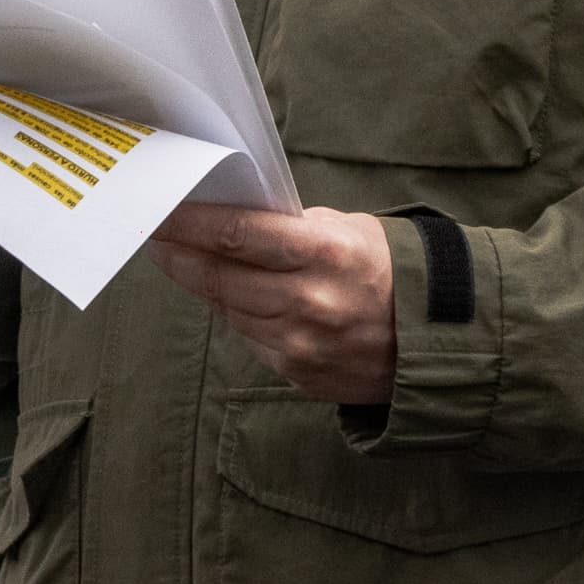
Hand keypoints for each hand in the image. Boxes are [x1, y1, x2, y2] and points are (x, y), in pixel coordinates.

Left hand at [149, 205, 400, 407]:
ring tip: (182, 259)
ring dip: (200, 282)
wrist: (431, 338)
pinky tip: (230, 295)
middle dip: (179, 253)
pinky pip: (250, 337)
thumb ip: (290, 227)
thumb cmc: (385, 269)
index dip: (190, 223)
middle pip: (219, 276)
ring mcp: (299, 343)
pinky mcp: (295, 372)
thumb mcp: (348, 229)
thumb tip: (231, 218)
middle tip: (153, 233)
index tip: (160, 210)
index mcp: (324, 253)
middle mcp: (308, 301)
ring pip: (228, 308)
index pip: (237, 235)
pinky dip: (237, 313)